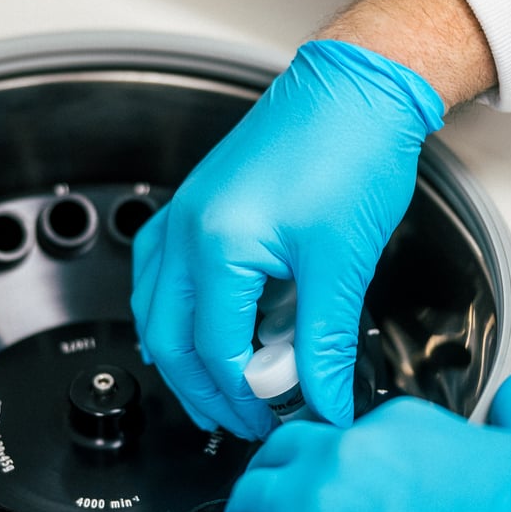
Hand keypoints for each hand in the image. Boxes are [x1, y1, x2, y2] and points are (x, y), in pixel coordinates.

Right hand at [131, 40, 443, 438]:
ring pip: (155, 310)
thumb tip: (326, 398)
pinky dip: (175, 314)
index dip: (246, 397)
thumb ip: (325, 341)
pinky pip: (161, 275)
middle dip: (202, 390)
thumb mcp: (341, 262)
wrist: (355, 89)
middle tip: (238, 422)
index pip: (216, 350)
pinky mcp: (195, 207)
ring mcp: (183, 216)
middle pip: (169, 339)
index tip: (277, 419)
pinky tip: (198, 327)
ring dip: (181, 357)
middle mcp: (184, 231)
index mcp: (216, 245)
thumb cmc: (350, 153)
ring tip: (216, 389)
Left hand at [194, 372, 510, 511]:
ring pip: (252, 490)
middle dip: (281, 466)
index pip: (348, 425)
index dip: (345, 452)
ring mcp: (313, 502)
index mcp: (394, 422)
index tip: (348, 471)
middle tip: (285, 487)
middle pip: (287, 449)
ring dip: (249, 504)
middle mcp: (345, 452)